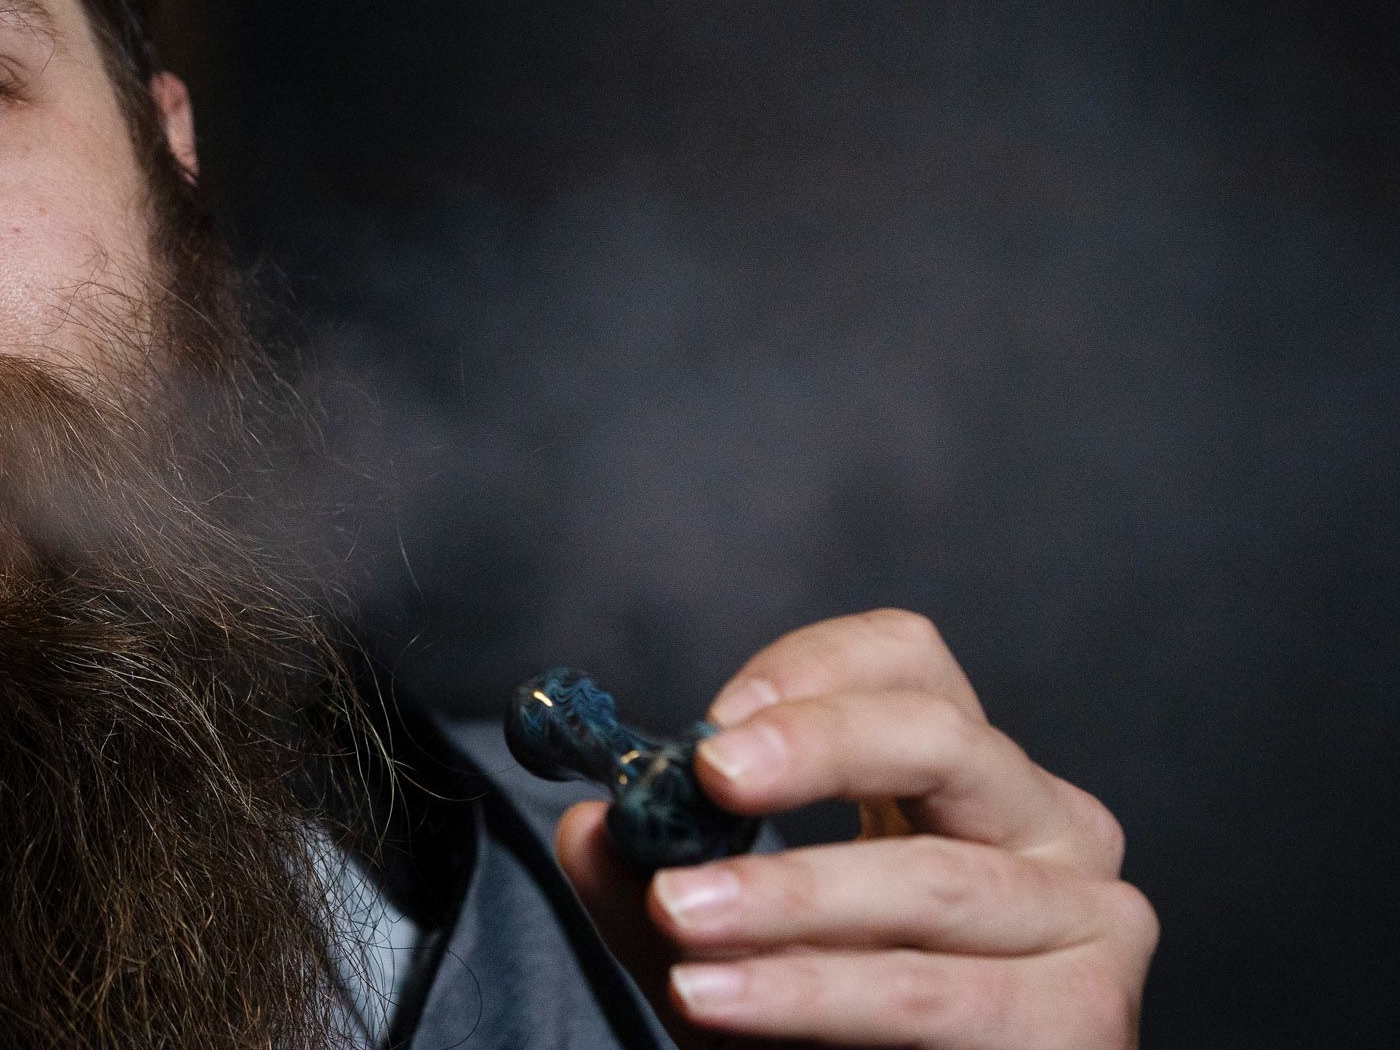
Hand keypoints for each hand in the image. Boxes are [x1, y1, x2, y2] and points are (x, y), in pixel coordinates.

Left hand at [553, 609, 1157, 1047]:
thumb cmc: (830, 1031)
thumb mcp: (735, 944)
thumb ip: (661, 885)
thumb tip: (589, 829)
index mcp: (964, 781)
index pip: (908, 663)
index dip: (813, 672)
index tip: (713, 724)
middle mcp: (1048, 829)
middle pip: (943, 739)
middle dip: (818, 749)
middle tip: (708, 777)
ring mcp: (1086, 919)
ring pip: (930, 881)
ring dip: (788, 898)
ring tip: (681, 914)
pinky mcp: (1084, 1017)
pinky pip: (931, 993)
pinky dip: (813, 994)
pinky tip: (722, 1000)